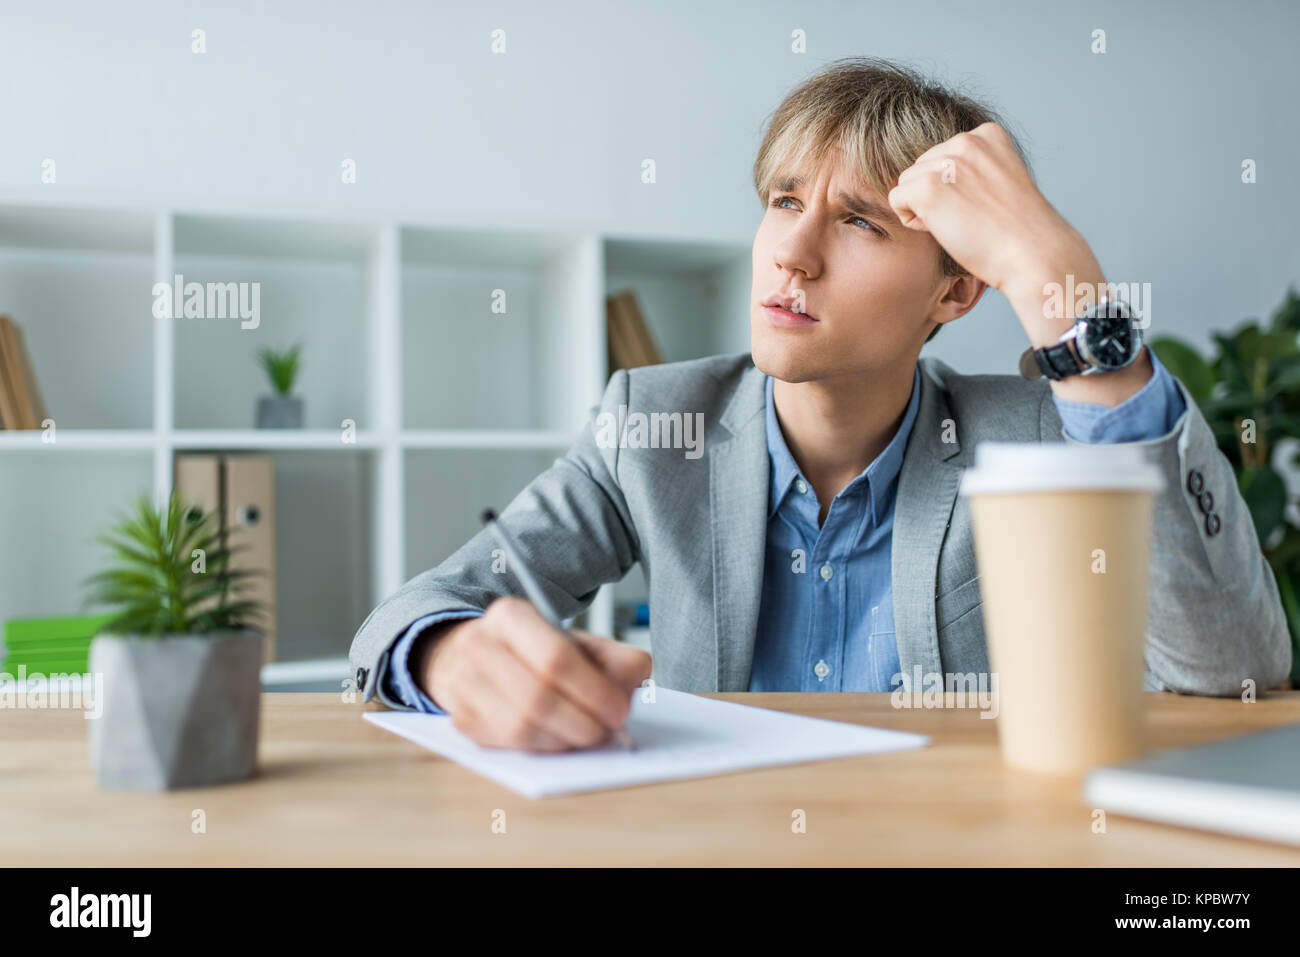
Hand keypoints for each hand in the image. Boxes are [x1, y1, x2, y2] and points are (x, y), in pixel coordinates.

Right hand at [415, 596, 652, 751]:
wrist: (478, 655)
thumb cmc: (534, 651)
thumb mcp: (577, 642)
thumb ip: (614, 659)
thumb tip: (630, 686)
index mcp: (510, 616)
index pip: (555, 658)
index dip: (593, 691)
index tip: (619, 710)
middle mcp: (478, 645)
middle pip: (537, 698)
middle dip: (582, 723)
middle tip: (608, 731)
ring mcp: (462, 684)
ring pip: (521, 728)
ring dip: (564, 741)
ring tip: (587, 736)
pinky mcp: (460, 718)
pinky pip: (508, 745)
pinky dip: (542, 748)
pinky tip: (560, 739)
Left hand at [887, 121, 1104, 344]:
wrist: (1032, 253)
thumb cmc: (1017, 229)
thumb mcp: (999, 180)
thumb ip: (971, 169)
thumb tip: (932, 175)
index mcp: (987, 134)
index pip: (944, 155)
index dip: (953, 187)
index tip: (981, 205)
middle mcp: (966, 140)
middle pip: (922, 166)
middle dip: (935, 195)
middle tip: (969, 219)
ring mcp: (947, 163)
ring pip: (907, 182)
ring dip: (923, 208)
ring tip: (960, 224)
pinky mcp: (928, 187)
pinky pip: (897, 199)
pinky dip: (911, 220)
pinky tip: (943, 230)